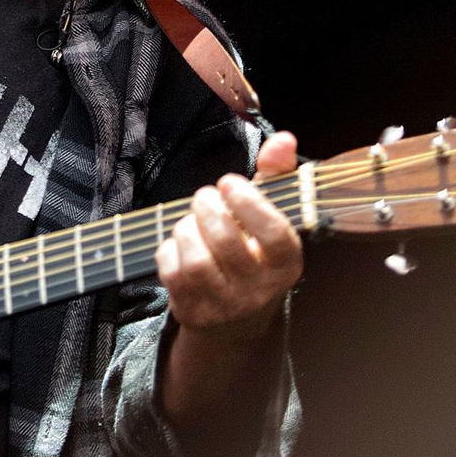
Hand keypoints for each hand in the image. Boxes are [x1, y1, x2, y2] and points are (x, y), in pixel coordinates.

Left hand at [156, 131, 302, 345]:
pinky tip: (179, 244)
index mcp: (286, 264)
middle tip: (205, 197)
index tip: (229, 182)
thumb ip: (275, 175)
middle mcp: (259, 289)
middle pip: (226, 242)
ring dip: (186, 228)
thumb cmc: (253, 251)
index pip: (275, 235)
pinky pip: (172, 273)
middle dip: (207, 208)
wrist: (235, 318)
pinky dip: (169, 249)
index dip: (249, 203)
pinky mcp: (194, 312)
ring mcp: (226, 305)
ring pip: (197, 260)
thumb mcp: (269, 216)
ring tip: (192, 220)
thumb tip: (282, 138)